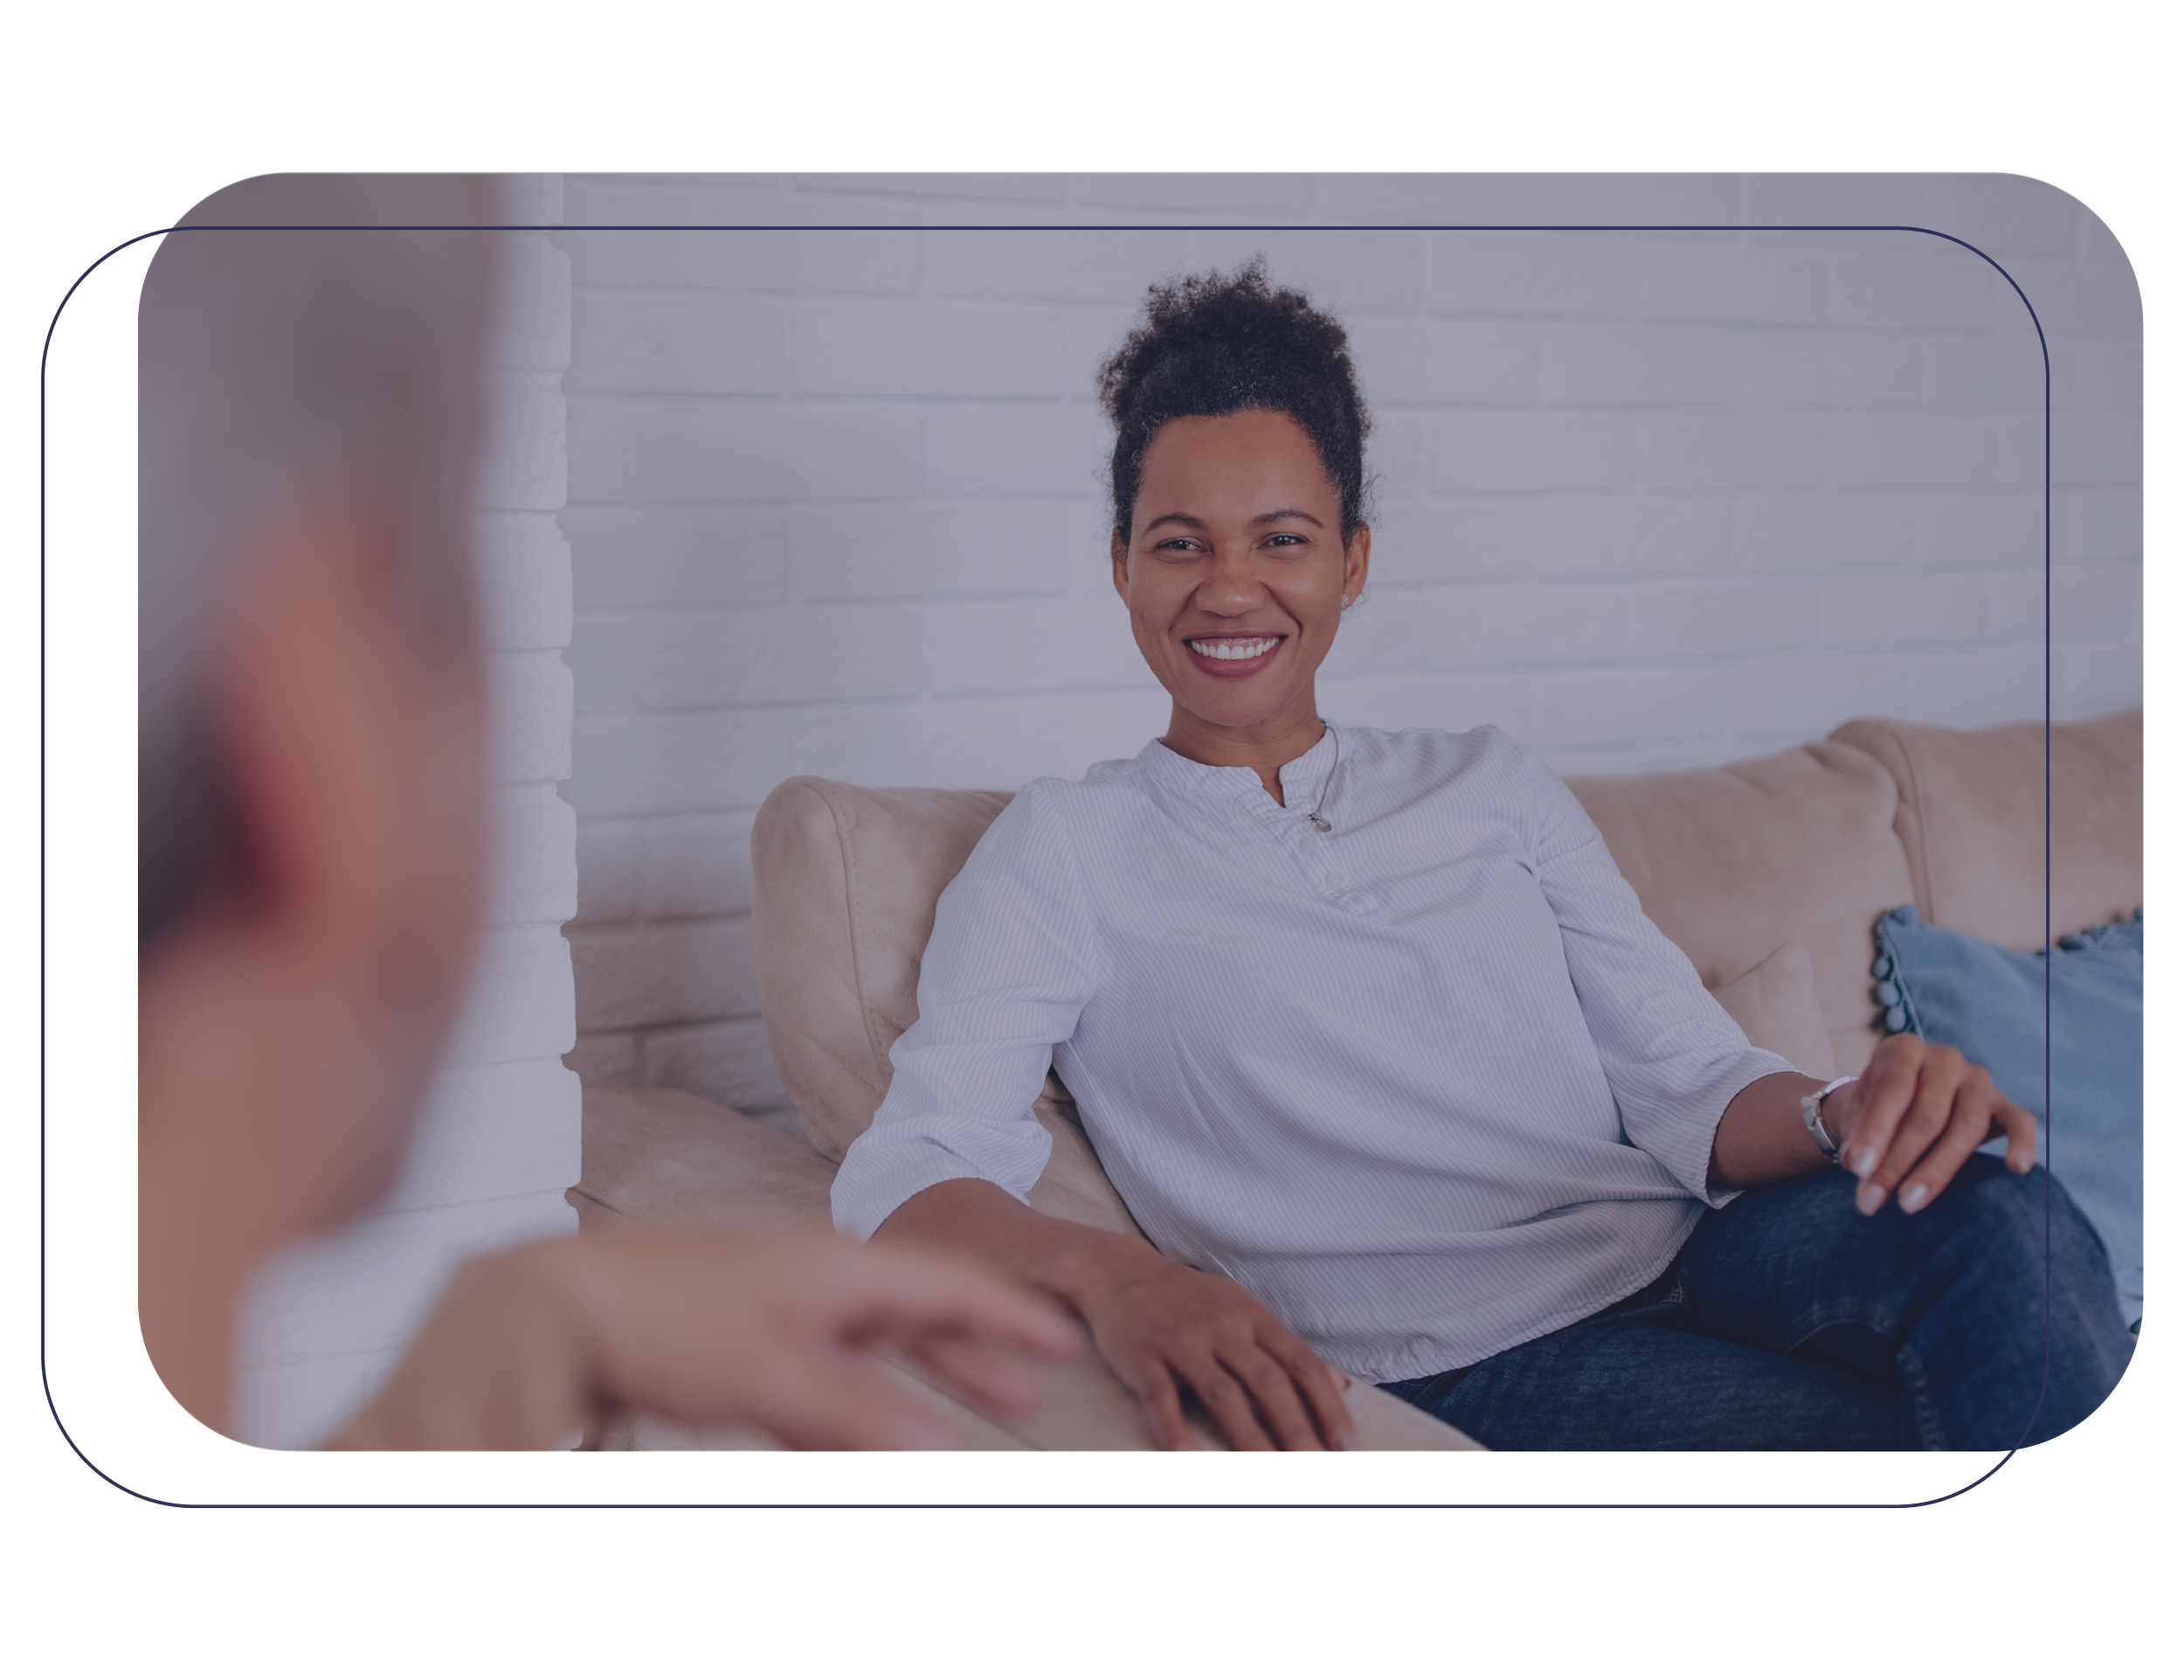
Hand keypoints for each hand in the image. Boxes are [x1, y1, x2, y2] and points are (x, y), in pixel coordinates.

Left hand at [329, 1225, 1083, 1450]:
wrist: (563, 1306)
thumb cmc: (666, 1314)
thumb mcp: (777, 1373)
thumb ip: (860, 1414)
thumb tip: (941, 1451)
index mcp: (840, 1267)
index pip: (949, 1285)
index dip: (1010, 1315)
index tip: (1061, 1336)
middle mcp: (818, 1279)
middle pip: (919, 1314)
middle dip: (975, 1355)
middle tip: (1026, 1394)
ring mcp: (779, 1306)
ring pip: (873, 1346)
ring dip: (921, 1382)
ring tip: (963, 1417)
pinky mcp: (742, 1338)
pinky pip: (825, 1373)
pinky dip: (860, 1403)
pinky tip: (864, 1436)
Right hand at [1073, 1247, 1357, 1451]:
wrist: (1120, 1272)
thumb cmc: (1190, 1299)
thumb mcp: (1244, 1310)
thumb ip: (1288, 1348)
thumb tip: (1341, 1383)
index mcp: (1253, 1317)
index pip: (1301, 1364)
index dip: (1327, 1405)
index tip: (1346, 1444)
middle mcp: (1222, 1328)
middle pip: (1268, 1382)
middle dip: (1297, 1428)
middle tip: (1317, 1468)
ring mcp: (1182, 1342)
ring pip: (1223, 1394)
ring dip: (1249, 1438)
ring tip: (1269, 1477)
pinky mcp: (1144, 1357)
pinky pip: (1162, 1399)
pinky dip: (1175, 1431)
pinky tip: (1188, 1460)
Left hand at [1825, 1034, 2036, 1215]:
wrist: (1899, 1108)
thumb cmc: (1876, 1114)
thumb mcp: (1859, 1119)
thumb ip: (1860, 1140)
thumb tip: (1859, 1168)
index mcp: (1903, 1050)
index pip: (1893, 1089)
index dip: (1875, 1130)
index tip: (1858, 1169)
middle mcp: (1944, 1059)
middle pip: (1928, 1113)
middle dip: (1898, 1161)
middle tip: (1872, 1199)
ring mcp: (1978, 1080)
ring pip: (1967, 1124)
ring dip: (1937, 1169)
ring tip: (1909, 1203)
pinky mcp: (2004, 1105)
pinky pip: (2020, 1121)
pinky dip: (2022, 1142)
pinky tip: (2017, 1167)